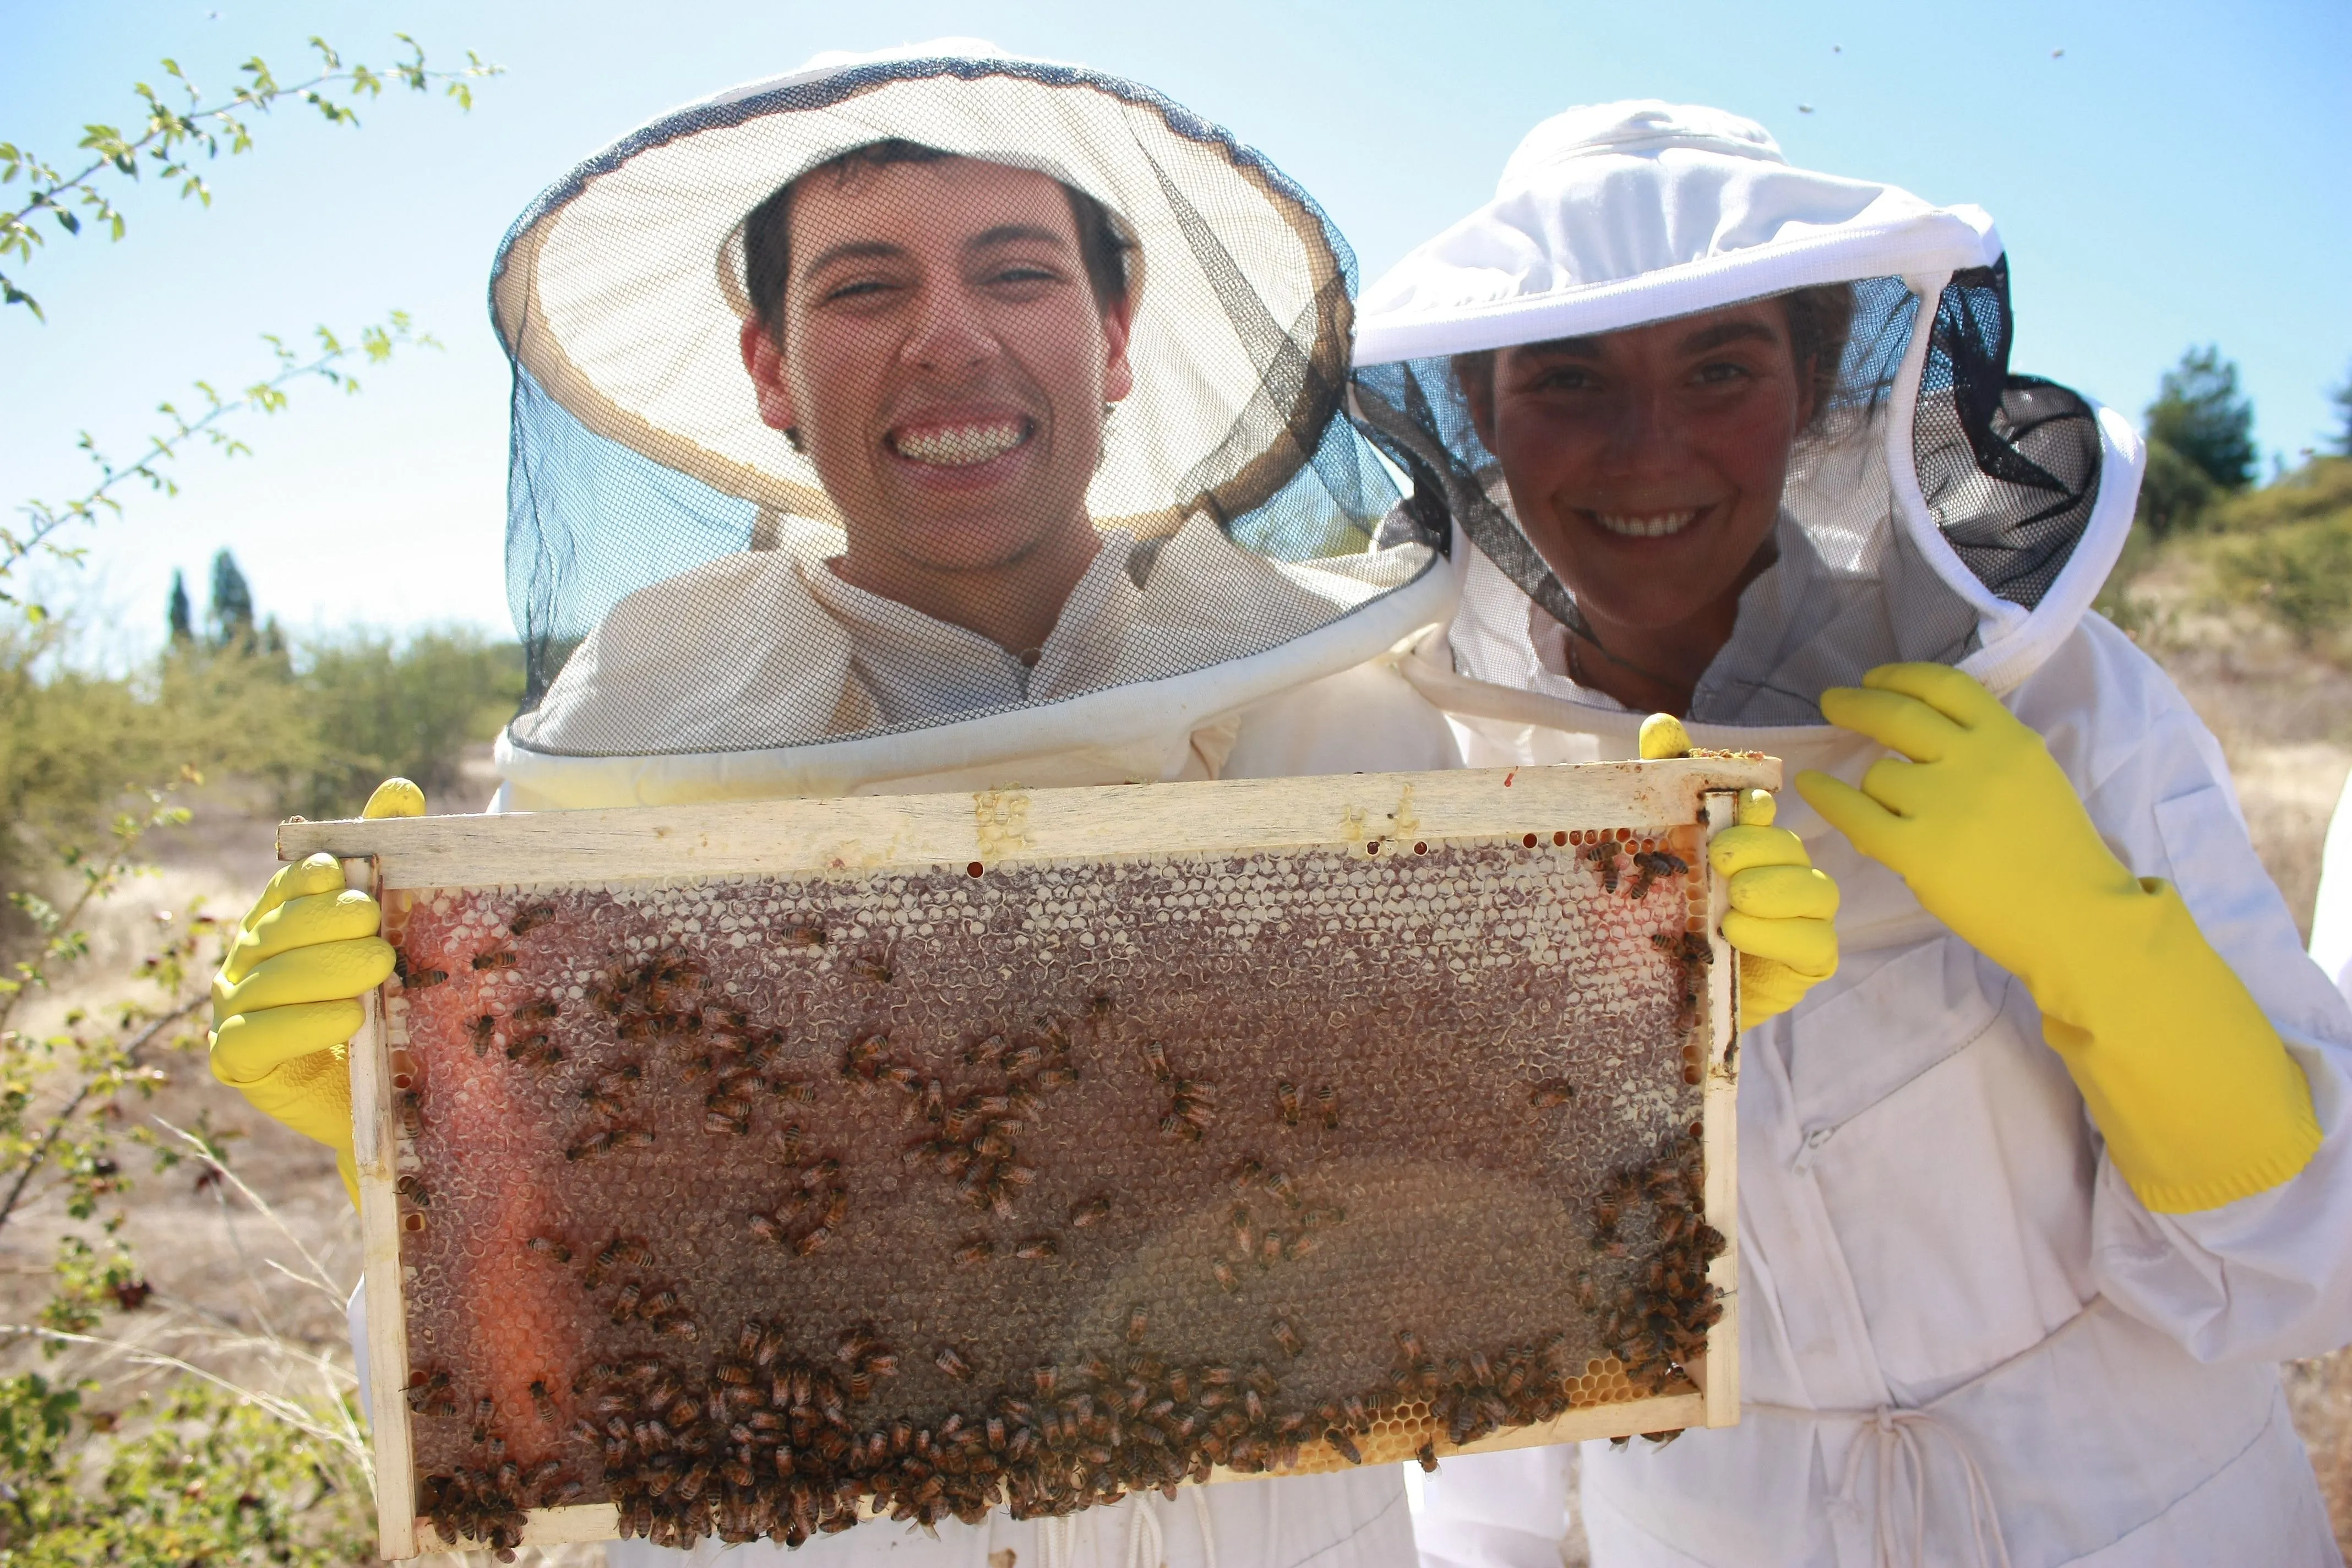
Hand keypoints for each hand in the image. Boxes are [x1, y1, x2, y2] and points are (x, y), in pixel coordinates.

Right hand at [209, 779, 422, 1205]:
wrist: (374, 1096)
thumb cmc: (380, 1003)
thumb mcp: (392, 933)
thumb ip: (387, 862)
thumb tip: (400, 789)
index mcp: (280, 922)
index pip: (287, 887)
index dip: (307, 875)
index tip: (339, 869)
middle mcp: (249, 961)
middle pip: (280, 931)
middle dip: (326, 922)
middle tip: (374, 920)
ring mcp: (234, 1011)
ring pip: (270, 983)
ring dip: (324, 971)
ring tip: (379, 965)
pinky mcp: (238, 1061)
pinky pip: (258, 1038)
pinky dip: (304, 1025)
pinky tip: (350, 1016)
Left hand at [1639, 716, 1838, 1028]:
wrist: (1672, 998)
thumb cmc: (1670, 920)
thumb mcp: (1655, 855)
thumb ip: (1663, 787)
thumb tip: (1660, 724)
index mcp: (1752, 843)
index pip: (1764, 812)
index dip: (1757, 804)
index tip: (1742, 802)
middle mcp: (1786, 874)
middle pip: (1791, 849)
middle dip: (1761, 847)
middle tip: (1721, 856)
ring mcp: (1805, 919)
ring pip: (1816, 892)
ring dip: (1776, 890)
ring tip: (1733, 899)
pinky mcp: (1811, 961)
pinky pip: (1815, 944)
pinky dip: (1780, 935)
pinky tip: (1740, 931)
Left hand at [1795, 663, 2319, 1211]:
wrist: (2092, 942)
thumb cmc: (2073, 887)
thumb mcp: (2048, 812)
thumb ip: (2008, 780)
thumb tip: (1979, 760)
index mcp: (2018, 747)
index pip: (1950, 683)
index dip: (1904, 675)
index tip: (1878, 678)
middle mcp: (1980, 762)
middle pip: (1900, 707)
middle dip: (1862, 699)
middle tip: (1835, 703)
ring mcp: (1947, 804)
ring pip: (1874, 761)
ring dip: (1846, 755)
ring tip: (1823, 758)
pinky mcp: (1920, 851)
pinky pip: (1855, 810)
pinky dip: (1829, 799)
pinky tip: (1811, 800)